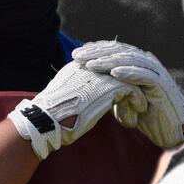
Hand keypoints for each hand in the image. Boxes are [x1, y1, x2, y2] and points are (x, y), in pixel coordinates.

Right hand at [7, 60, 144, 159]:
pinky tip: (137, 113)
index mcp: (77, 66)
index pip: (104, 62)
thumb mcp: (62, 96)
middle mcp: (88, 66)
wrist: (44, 121)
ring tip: (139, 108)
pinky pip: (132, 90)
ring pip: (128, 78)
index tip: (124, 90)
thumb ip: (74, 90)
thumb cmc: (49, 116)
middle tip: (137, 97)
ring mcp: (98, 75)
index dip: (117, 76)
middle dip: (129, 83)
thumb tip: (79, 96)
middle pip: (119, 67)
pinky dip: (137, 102)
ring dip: (136, 94)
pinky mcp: (107, 88)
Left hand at [72, 40, 183, 147]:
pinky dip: (129, 73)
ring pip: (129, 60)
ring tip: (91, 64)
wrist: (170, 129)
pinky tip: (114, 73)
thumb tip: (86, 85)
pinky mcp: (162, 84)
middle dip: (97, 53)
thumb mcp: (120, 98)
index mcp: (135, 63)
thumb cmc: (144, 114)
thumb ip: (108, 88)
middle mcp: (145, 63)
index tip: (76, 54)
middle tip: (77, 56)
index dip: (95, 50)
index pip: (113, 50)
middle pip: (118, 51)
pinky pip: (144, 75)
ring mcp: (154, 72)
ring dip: (109, 62)